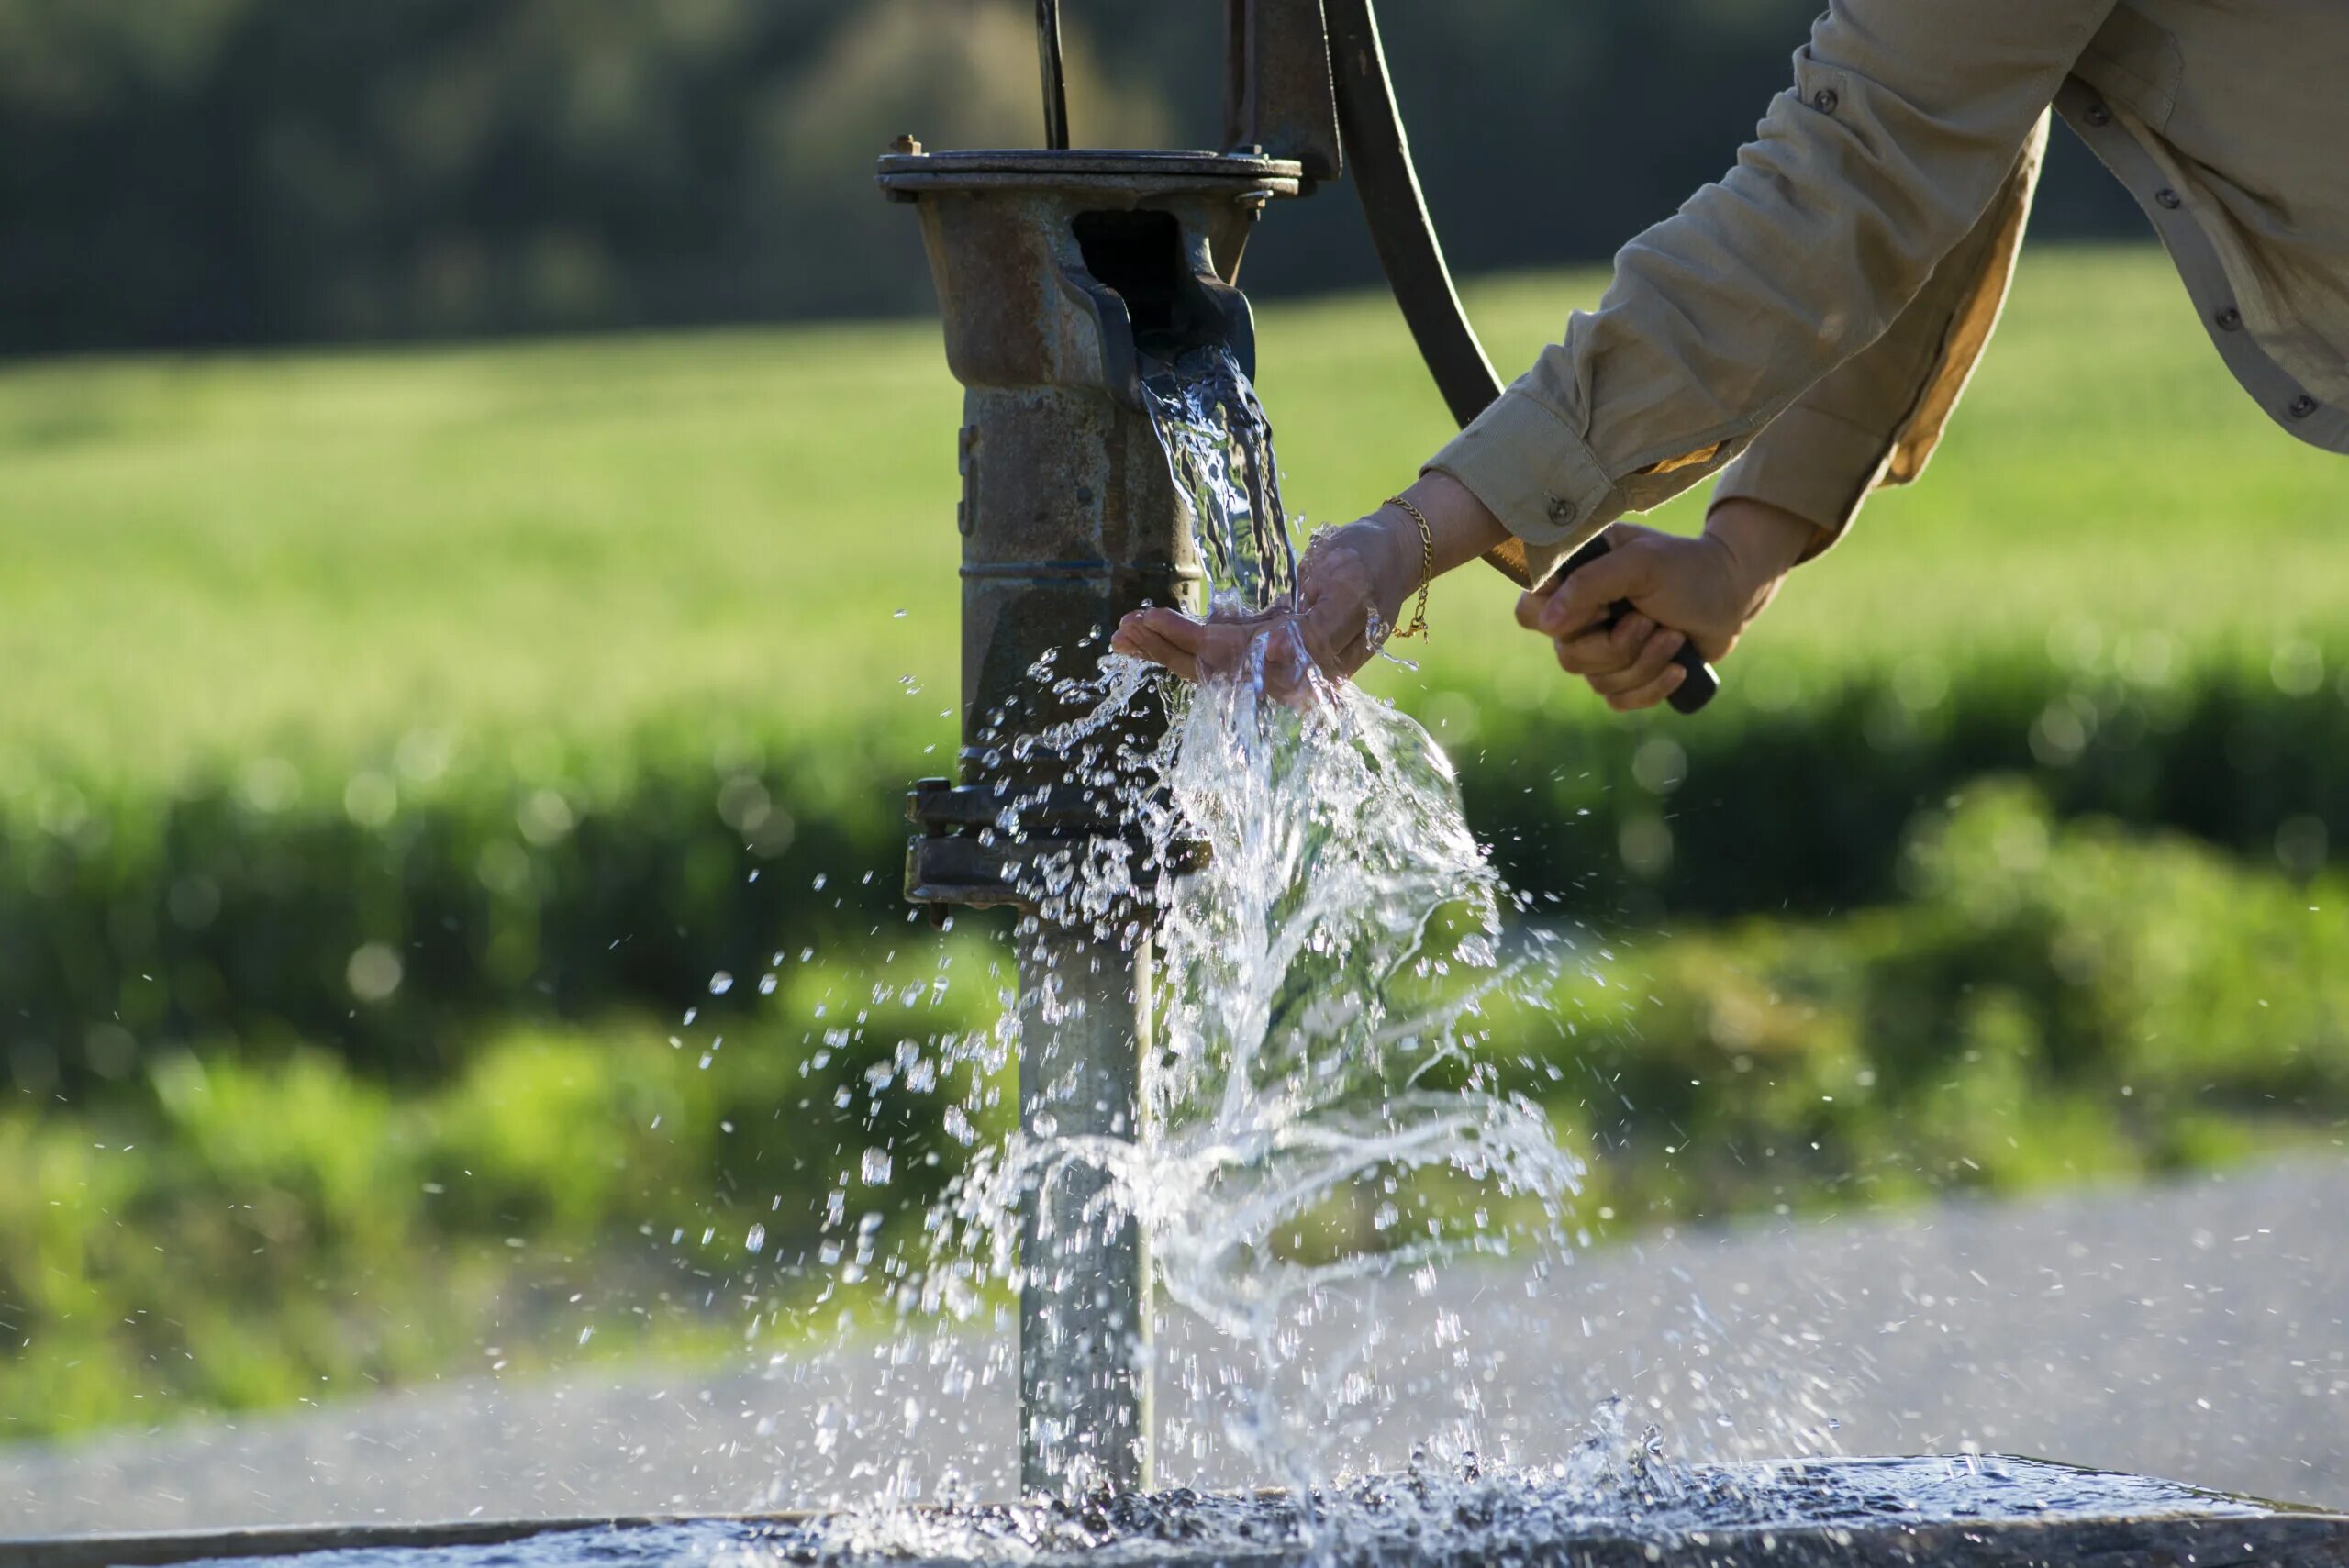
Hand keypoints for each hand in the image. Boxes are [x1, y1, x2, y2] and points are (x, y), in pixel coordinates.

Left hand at [1110, 471, 1508, 689]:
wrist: (1392, 553)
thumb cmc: (1370, 563)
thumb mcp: (1348, 587)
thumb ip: (1313, 630)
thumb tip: (1272, 657)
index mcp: (1310, 667)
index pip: (1235, 661)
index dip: (1188, 643)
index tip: (1150, 620)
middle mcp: (1290, 674)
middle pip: (1215, 670)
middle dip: (1165, 649)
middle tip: (1122, 629)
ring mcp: (1278, 661)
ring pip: (1211, 664)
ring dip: (1165, 649)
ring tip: (1123, 634)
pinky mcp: (1270, 644)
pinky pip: (1219, 650)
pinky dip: (1182, 639)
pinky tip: (1148, 631)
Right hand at [1516, 499, 1820, 711]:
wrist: (1733, 595)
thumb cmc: (1688, 568)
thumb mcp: (1640, 563)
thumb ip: (1589, 583)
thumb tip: (1547, 624)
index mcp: (1574, 579)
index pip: (1529, 612)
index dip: (1558, 621)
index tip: (1601, 608)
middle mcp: (1581, 615)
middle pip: (1569, 657)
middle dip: (1618, 646)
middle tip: (1650, 621)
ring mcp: (1603, 647)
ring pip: (1597, 682)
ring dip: (1644, 663)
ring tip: (1673, 636)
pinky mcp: (1626, 674)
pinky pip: (1619, 701)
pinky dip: (1652, 687)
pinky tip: (1677, 667)